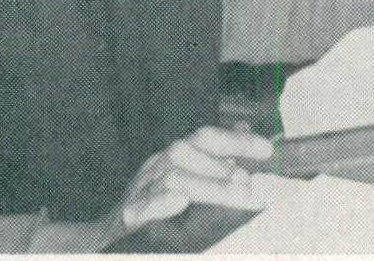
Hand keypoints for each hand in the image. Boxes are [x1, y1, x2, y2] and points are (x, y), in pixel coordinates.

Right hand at [120, 125, 272, 230]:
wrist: (106, 235)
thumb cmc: (152, 208)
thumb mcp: (183, 181)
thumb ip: (212, 163)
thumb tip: (244, 141)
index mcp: (173, 158)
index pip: (204, 138)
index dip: (235, 140)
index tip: (267, 149)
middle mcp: (157, 166)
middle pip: (185, 150)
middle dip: (220, 162)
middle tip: (249, 181)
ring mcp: (141, 188)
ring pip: (172, 176)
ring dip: (207, 183)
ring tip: (235, 192)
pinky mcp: (129, 214)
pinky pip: (144, 205)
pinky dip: (162, 202)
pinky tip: (180, 201)